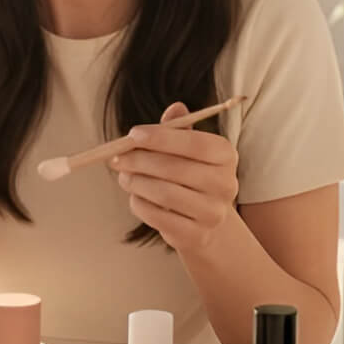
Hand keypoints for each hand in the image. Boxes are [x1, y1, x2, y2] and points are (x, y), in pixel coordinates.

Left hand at [110, 102, 240, 253]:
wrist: (203, 220)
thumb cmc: (190, 175)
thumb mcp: (187, 149)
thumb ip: (179, 129)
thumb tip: (175, 108)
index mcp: (226, 155)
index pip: (195, 143)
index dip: (161, 138)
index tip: (132, 135)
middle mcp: (226, 184)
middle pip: (176, 169)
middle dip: (140, 161)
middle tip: (117, 158)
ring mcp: (213, 213)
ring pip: (164, 194)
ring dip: (136, 182)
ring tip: (123, 176)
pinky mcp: (196, 235)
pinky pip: (158, 217)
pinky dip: (140, 204)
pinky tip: (135, 196)